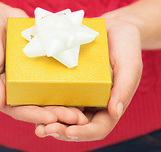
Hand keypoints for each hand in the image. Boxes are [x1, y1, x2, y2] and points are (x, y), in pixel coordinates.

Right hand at [0, 1, 88, 125]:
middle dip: (56, 114)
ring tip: (84, 110)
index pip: (15, 109)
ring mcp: (26, 78)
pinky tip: (85, 89)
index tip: (52, 119)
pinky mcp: (38, 67)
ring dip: (64, 104)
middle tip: (77, 118)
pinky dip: (67, 85)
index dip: (34, 115)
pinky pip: (53, 77)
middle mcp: (13, 88)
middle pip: (35, 106)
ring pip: (47, 95)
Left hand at [35, 14, 142, 140]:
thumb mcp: (130, 65)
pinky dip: (44, 107)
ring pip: (63, 117)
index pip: (97, 128)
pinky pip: (54, 99)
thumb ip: (124, 88)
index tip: (68, 131)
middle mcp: (93, 106)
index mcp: (110, 106)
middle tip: (44, 130)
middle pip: (76, 127)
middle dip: (61, 131)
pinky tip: (31, 107)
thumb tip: (115, 113)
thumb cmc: (126, 47)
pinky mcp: (66, 85)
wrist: (114, 28)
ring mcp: (78, 97)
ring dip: (50, 124)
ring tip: (38, 127)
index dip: (83, 133)